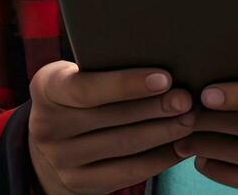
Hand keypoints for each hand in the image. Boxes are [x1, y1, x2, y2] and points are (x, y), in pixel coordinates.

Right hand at [25, 61, 196, 194]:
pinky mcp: (78, 183)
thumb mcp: (81, 73)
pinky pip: (127, 172)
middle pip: (111, 118)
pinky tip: (181, 146)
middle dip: (156, 108)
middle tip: (188, 99)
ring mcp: (60, 159)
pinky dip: (159, 159)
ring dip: (163, 133)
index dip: (126, 84)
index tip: (165, 78)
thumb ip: (107, 66)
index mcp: (47, 88)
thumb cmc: (83, 92)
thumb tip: (166, 55)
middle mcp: (46, 126)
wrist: (53, 141)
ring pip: (123, 146)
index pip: (85, 88)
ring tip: (190, 119)